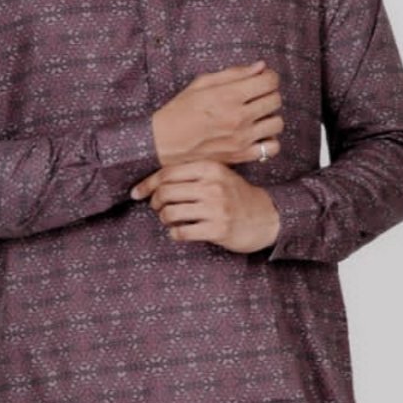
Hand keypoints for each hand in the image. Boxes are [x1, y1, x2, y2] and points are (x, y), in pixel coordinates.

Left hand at [129, 160, 280, 254]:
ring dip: (164, 219)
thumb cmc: (236, 196)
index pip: (168, 173)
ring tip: (170, 220)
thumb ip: (192, 174)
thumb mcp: (219, 175)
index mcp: (210, 168)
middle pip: (166, 192)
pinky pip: (182, 232)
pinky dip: (175, 233)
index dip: (147, 184)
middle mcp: (212, 186)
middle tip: (158, 208)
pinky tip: (179, 232)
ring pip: (170, 213)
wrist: (266, 217)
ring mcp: (216, 208)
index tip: (136, 192)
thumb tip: (154, 181)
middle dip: (155, 203)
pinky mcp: (217, 229)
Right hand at [151, 62, 282, 168]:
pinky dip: (269, 140)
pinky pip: (272, 147)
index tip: (261, 79)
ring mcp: (242, 138)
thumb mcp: (202, 83)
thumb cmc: (181, 110)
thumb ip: (234, 74)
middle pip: (275, 100)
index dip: (269, 77)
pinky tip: (257, 135)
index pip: (270, 81)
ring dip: (270, 117)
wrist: (164, 143)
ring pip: (278, 122)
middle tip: (256, 97)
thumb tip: (261, 67)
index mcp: (229, 95)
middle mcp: (239, 117)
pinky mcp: (241, 155)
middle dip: (268, 94)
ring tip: (257, 117)